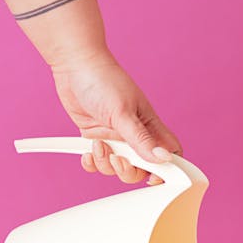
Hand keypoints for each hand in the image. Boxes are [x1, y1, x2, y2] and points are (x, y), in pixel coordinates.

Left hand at [51, 55, 181, 184]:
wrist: (74, 65)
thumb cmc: (104, 81)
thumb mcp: (123, 113)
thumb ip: (141, 139)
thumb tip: (163, 159)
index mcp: (150, 126)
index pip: (169, 153)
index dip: (166, 169)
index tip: (154, 177)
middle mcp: (135, 135)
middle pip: (141, 167)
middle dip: (129, 170)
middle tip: (118, 160)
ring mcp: (115, 137)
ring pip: (117, 166)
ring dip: (106, 163)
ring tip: (97, 144)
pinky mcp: (96, 137)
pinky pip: (97, 161)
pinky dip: (92, 162)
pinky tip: (87, 151)